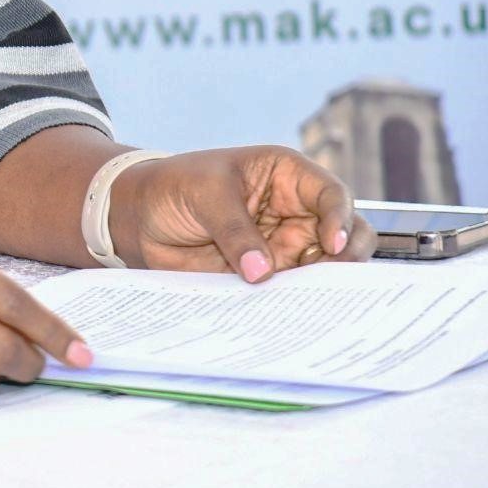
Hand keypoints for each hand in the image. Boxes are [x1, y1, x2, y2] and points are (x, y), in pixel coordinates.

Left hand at [110, 145, 377, 280]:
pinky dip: (296, 300)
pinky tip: (291, 312)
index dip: (340, 219)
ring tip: (314, 300)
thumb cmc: (173, 187)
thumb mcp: (205, 194)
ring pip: (324, 267)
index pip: (331, 194)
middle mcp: (294, 211)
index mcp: (286, 175)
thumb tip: (263, 272)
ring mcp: (284, 244)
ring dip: (324, 283)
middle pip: (344, 235)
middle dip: (348, 256)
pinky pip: (292, 289)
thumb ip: (235, 231)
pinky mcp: (268, 273)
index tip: (332, 244)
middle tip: (336, 279)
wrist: (139, 217)